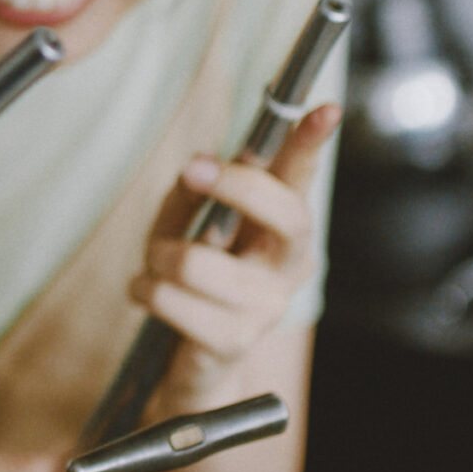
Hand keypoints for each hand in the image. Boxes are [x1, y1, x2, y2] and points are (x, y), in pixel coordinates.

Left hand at [129, 104, 341, 407]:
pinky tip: (148, 293)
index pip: (302, 179)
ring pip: (203, 261)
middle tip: (191, 170)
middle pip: (289, 214)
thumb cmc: (191, 278)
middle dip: (237, 185)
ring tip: (154, 263)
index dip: (313, 145)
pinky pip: (173, 300)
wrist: (188, 362)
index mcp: (282, 228)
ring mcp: (267, 307)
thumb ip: (193, 192)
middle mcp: (288, 266)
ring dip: (161, 253)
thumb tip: (196, 170)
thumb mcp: (185, 223)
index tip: (326, 109)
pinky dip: (146, 289)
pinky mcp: (233, 341)